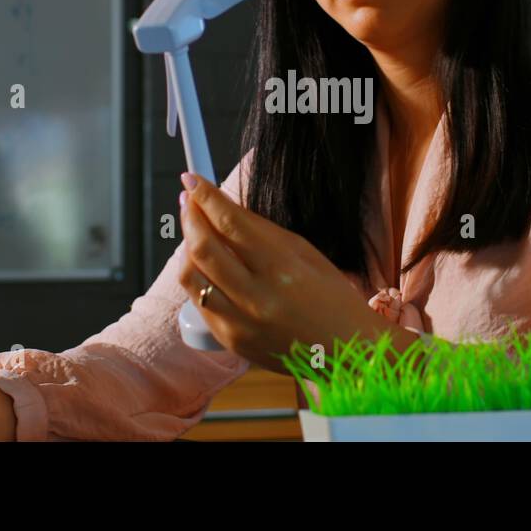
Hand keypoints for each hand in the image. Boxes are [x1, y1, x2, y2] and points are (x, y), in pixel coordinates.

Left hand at [176, 172, 402, 372]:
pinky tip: (202, 265)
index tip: (193, 179)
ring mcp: (240, 323)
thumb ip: (261, 230)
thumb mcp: (306, 252)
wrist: (345, 351)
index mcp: (282, 269)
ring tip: (193, 231)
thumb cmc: (333, 298)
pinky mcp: (231, 341)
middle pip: (203, 248)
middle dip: (190, 216)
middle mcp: (257, 298)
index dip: (206, 197)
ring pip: (191, 278)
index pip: (231, 224)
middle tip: (188, 199)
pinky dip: (196, 278)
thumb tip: (224, 206)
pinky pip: (199, 303)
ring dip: (185, 248)